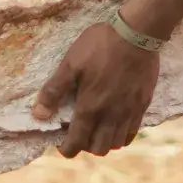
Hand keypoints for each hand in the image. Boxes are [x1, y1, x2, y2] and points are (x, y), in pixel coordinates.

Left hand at [32, 22, 159, 157]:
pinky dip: (122, 135)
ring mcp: (129, 112)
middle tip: (79, 132)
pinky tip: (116, 122)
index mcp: (90, 107)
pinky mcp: (143, 105)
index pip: (77, 143)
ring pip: (117, 143)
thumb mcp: (71, 64)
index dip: (66, 149)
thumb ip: (54, 90)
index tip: (61, 143)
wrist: (137, 34)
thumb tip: (38, 115)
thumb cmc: (101, 46)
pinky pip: (132, 132)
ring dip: (104, 141)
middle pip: (99, 149)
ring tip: (97, 127)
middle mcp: (111, 116)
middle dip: (85, 146)